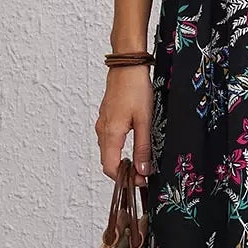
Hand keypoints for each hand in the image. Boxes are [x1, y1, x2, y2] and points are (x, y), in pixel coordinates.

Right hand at [96, 64, 153, 184]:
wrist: (127, 67)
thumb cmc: (135, 89)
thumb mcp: (144, 120)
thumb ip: (143, 147)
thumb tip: (143, 170)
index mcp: (111, 133)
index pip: (110, 167)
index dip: (124, 179)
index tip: (141, 181)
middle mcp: (102, 130)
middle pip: (108, 162)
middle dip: (124, 172)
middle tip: (143, 175)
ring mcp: (102, 124)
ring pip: (108, 152)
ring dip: (121, 161)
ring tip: (140, 163)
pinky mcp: (106, 119)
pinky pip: (109, 141)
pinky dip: (118, 150)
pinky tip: (133, 148)